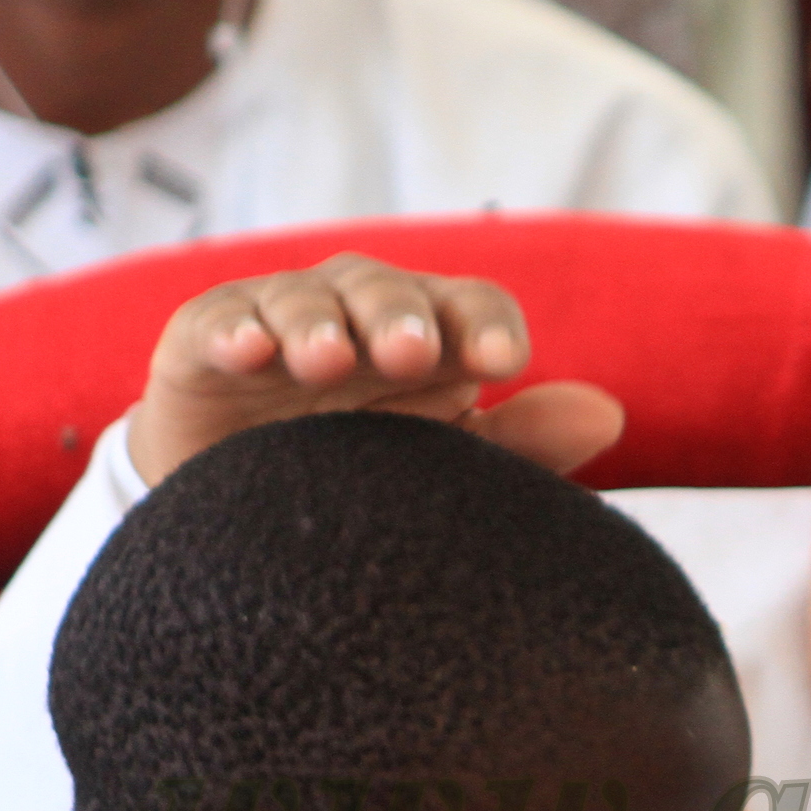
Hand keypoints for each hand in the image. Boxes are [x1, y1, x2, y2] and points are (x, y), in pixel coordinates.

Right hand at [127, 254, 624, 487]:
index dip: (487, 325)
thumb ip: (522, 445)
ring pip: (304, 301)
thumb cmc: (363, 479)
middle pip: (388, 292)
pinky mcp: (203, 344)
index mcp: (431, 338)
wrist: (240, 517)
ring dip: (317, 324)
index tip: (504, 363)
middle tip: (414, 353)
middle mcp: (358, 315)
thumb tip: (607, 414)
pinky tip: (247, 352)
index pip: (471, 310)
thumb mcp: (446, 472)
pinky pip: (217, 324)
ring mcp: (279, 322)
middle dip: (402, 317)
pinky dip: (232, 332)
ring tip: (328, 359)